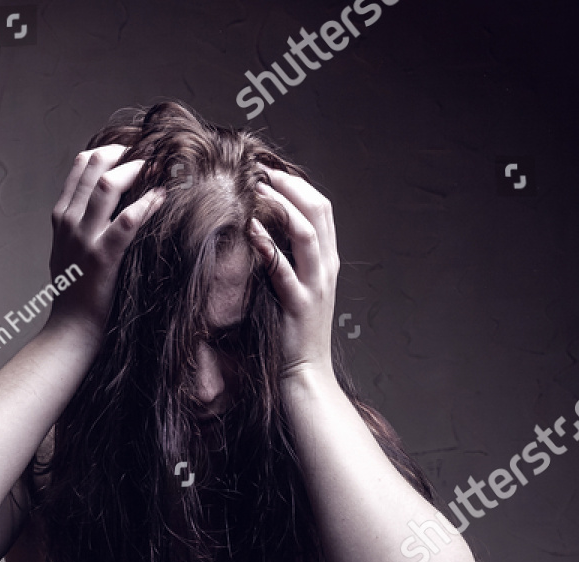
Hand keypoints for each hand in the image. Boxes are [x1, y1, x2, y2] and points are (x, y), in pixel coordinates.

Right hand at [48, 144, 163, 341]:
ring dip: (135, 171)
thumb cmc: (75, 292)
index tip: (130, 151)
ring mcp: (84, 238)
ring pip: (108, 185)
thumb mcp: (68, 250)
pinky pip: (126, 221)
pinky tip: (161, 197)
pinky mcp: (102, 257)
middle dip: (125, 153)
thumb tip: (102, 203)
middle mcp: (69, 221)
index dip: (108, 150)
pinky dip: (147, 204)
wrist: (71, 328)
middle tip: (149, 154)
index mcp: (62, 216)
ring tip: (156, 168)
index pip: (81, 165)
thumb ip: (79, 224)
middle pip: (95, 165)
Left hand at [249, 170, 338, 378]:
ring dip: (281, 205)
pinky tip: (251, 228)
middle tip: (262, 170)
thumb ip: (290, 260)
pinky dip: (268, 244)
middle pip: (318, 210)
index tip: (271, 171)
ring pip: (307, 232)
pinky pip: (284, 268)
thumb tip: (264, 231)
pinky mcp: (299, 304)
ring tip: (257, 189)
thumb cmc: (293, 332)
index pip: (321, 208)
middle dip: (290, 185)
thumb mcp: (297, 288)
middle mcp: (326, 268)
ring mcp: (315, 286)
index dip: (298, 184)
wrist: (305, 373)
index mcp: (327, 261)